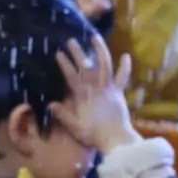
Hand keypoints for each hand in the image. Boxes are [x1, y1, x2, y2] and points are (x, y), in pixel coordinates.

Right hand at [49, 35, 137, 153]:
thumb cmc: (94, 135)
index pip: (71, 77)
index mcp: (83, 97)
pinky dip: (125, 67)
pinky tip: (126, 55)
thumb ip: (63, 115)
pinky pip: (123, 77)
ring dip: (100, 51)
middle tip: (71, 41)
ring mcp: (109, 89)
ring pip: (104, 66)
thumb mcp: (74, 127)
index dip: (65, 65)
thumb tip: (50, 104)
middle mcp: (95, 89)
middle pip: (86, 67)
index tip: (58, 53)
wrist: (116, 140)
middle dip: (78, 53)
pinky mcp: (119, 92)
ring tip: (95, 37)